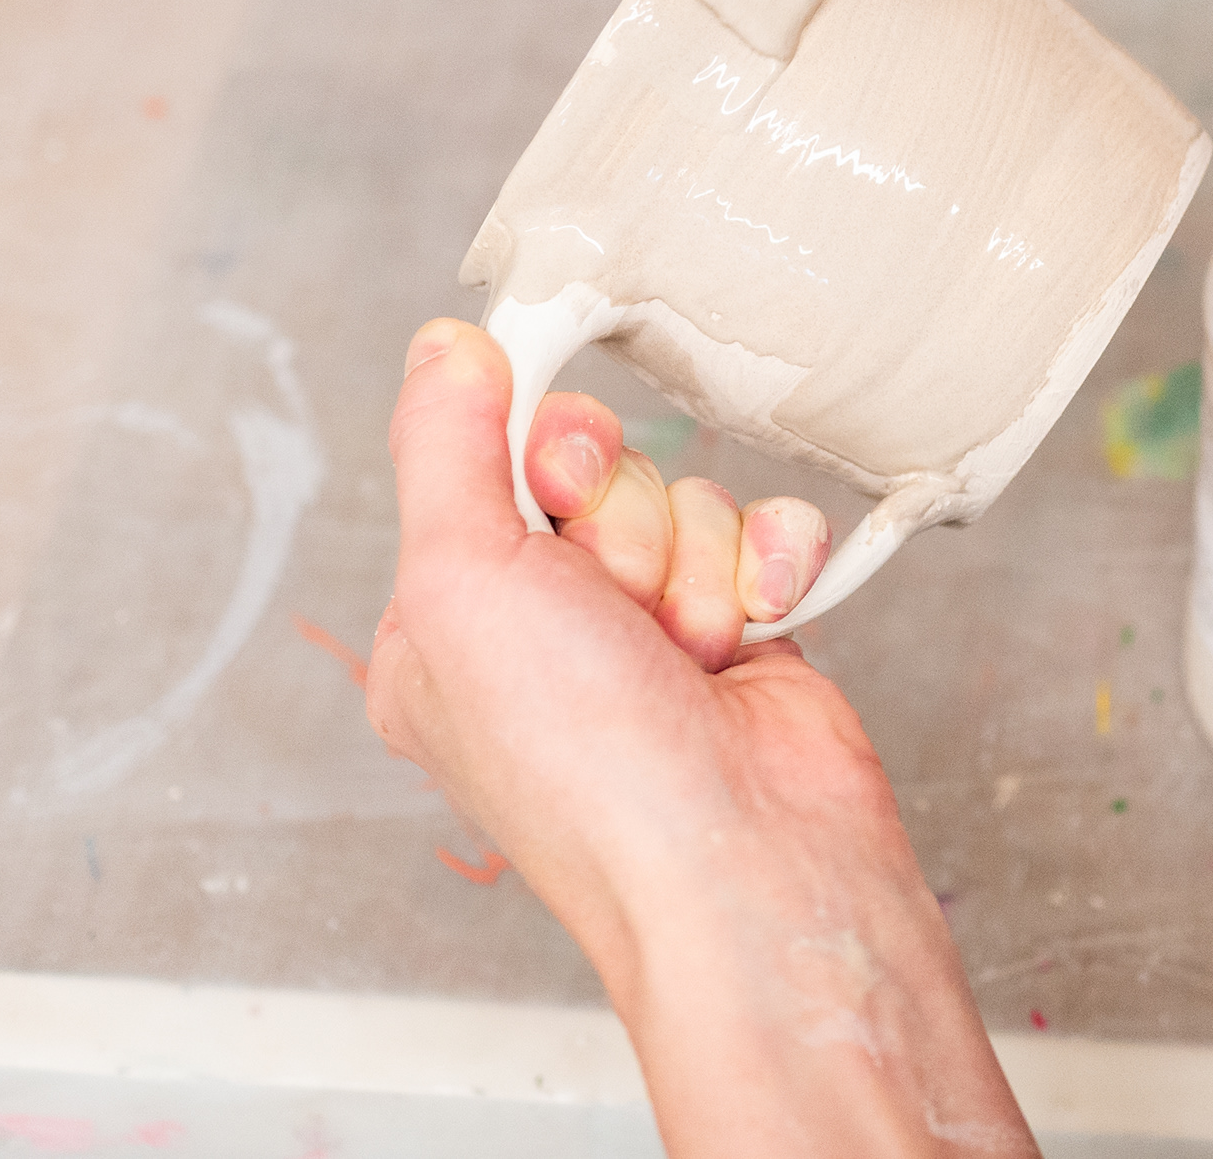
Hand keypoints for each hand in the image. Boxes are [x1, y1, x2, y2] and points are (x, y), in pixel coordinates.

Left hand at [371, 318, 1032, 1156]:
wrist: (745, 865)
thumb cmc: (585, 766)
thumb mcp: (459, 586)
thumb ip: (442, 448)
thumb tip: (441, 348)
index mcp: (447, 624)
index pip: (487, 456)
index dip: (540, 448)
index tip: (559, 492)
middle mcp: (544, 627)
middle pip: (597, 465)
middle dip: (624, 522)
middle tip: (619, 603)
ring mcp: (647, 632)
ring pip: (686, 492)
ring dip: (695, 562)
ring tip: (686, 655)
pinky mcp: (744, 631)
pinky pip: (766, 525)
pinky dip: (771, 566)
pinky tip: (759, 627)